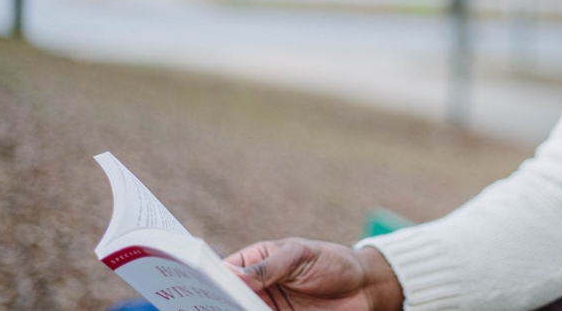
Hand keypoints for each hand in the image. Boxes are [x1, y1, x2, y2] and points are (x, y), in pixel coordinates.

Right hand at [224, 237, 402, 310]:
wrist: (363, 288)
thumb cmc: (331, 261)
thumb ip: (268, 266)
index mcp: (254, 265)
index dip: (208, 279)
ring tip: (232, 310)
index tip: (198, 285)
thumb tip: (233, 274)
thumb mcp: (299, 256)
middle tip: (210, 305)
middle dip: (217, 303)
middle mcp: (255, 290)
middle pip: (227, 300)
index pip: (223, 273)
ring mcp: (266, 309)